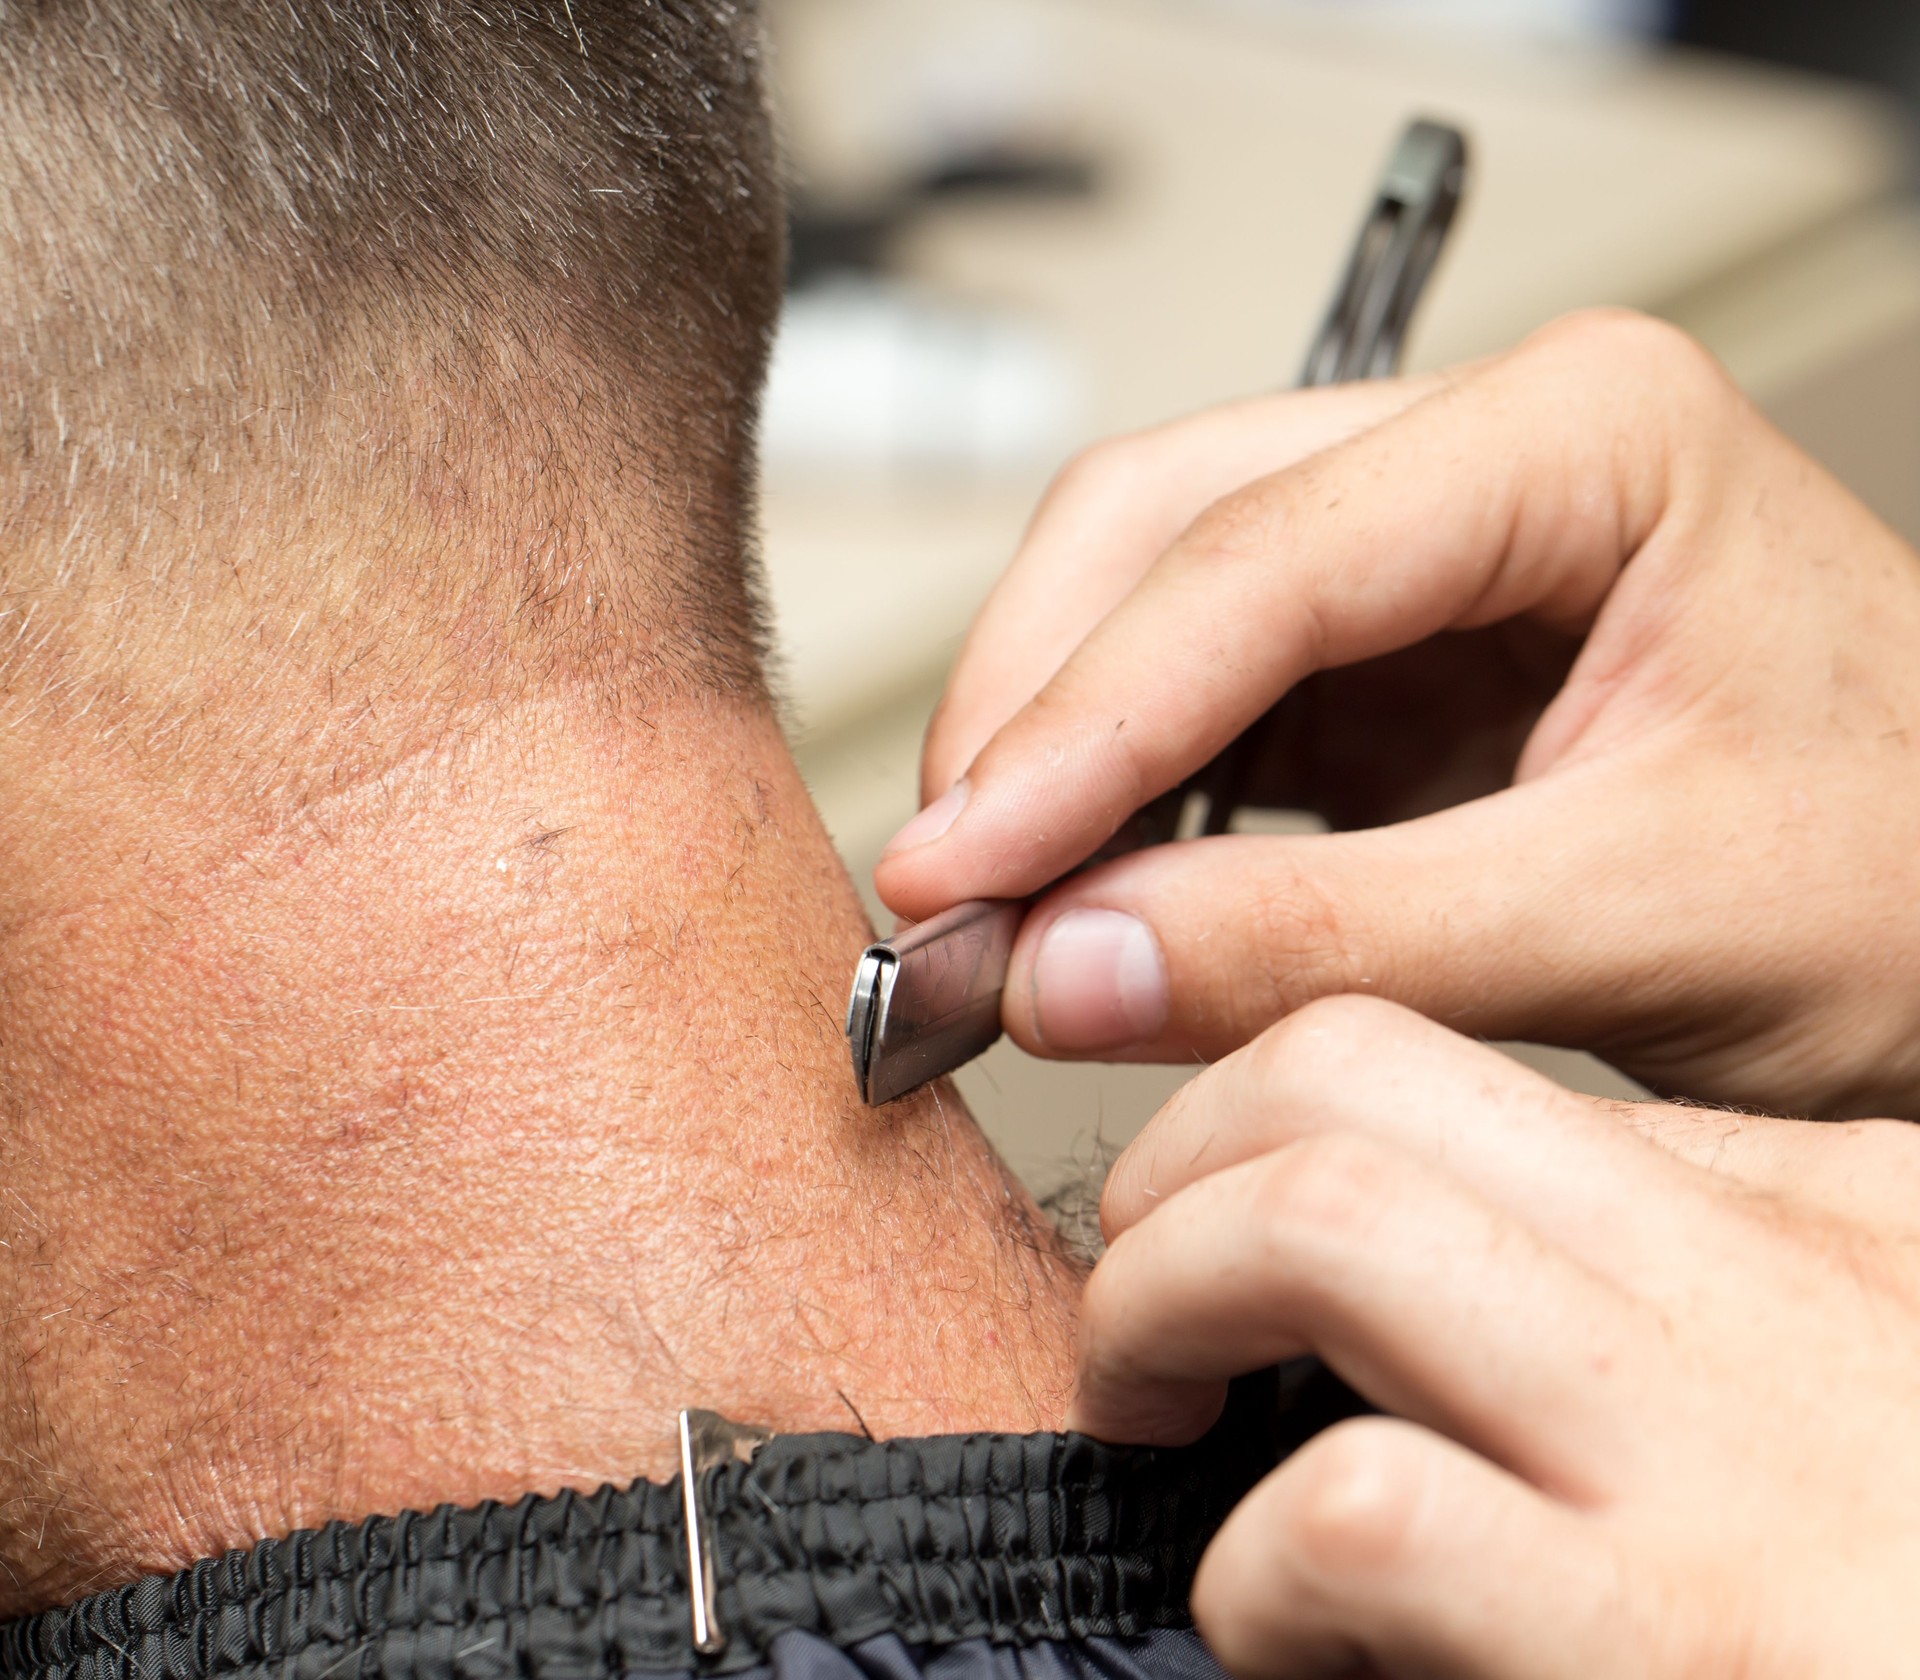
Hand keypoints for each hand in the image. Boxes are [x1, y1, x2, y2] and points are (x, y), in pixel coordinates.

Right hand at [874, 309, 1919, 1117]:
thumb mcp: (1638, 919)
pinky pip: (1189, 704)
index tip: (958, 866)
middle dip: (1030, 717)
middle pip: (1157, 532)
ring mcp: (1416, 556)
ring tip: (983, 909)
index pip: (1258, 559)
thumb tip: (1065, 967)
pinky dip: (1106, 803)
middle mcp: (1478, 460)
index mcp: (1581, 436)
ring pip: (1142, 604)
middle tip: (944, 895)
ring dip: (1046, 758)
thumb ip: (1334, 945)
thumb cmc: (1912, 877)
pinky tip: (1070, 888)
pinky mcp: (1380, 664)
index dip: (1078, 722)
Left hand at [1071, 995, 1919, 1679]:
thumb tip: (1421, 1253)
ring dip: (1162, 1307)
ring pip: (1325, 1213)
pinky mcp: (1677, 1646)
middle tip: (1148, 1312)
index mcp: (1817, 1210)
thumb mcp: (1867, 1377)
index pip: (1454, 1063)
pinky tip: (1287, 1632)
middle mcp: (1774, 1286)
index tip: (1191, 1223)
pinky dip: (1256, 1569)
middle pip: (1350, 1072)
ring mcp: (1725, 1457)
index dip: (1260, 1125)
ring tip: (1155, 1422)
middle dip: (1172, 1163)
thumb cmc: (1899, 1582)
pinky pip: (1361, 1508)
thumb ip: (1694, 1292)